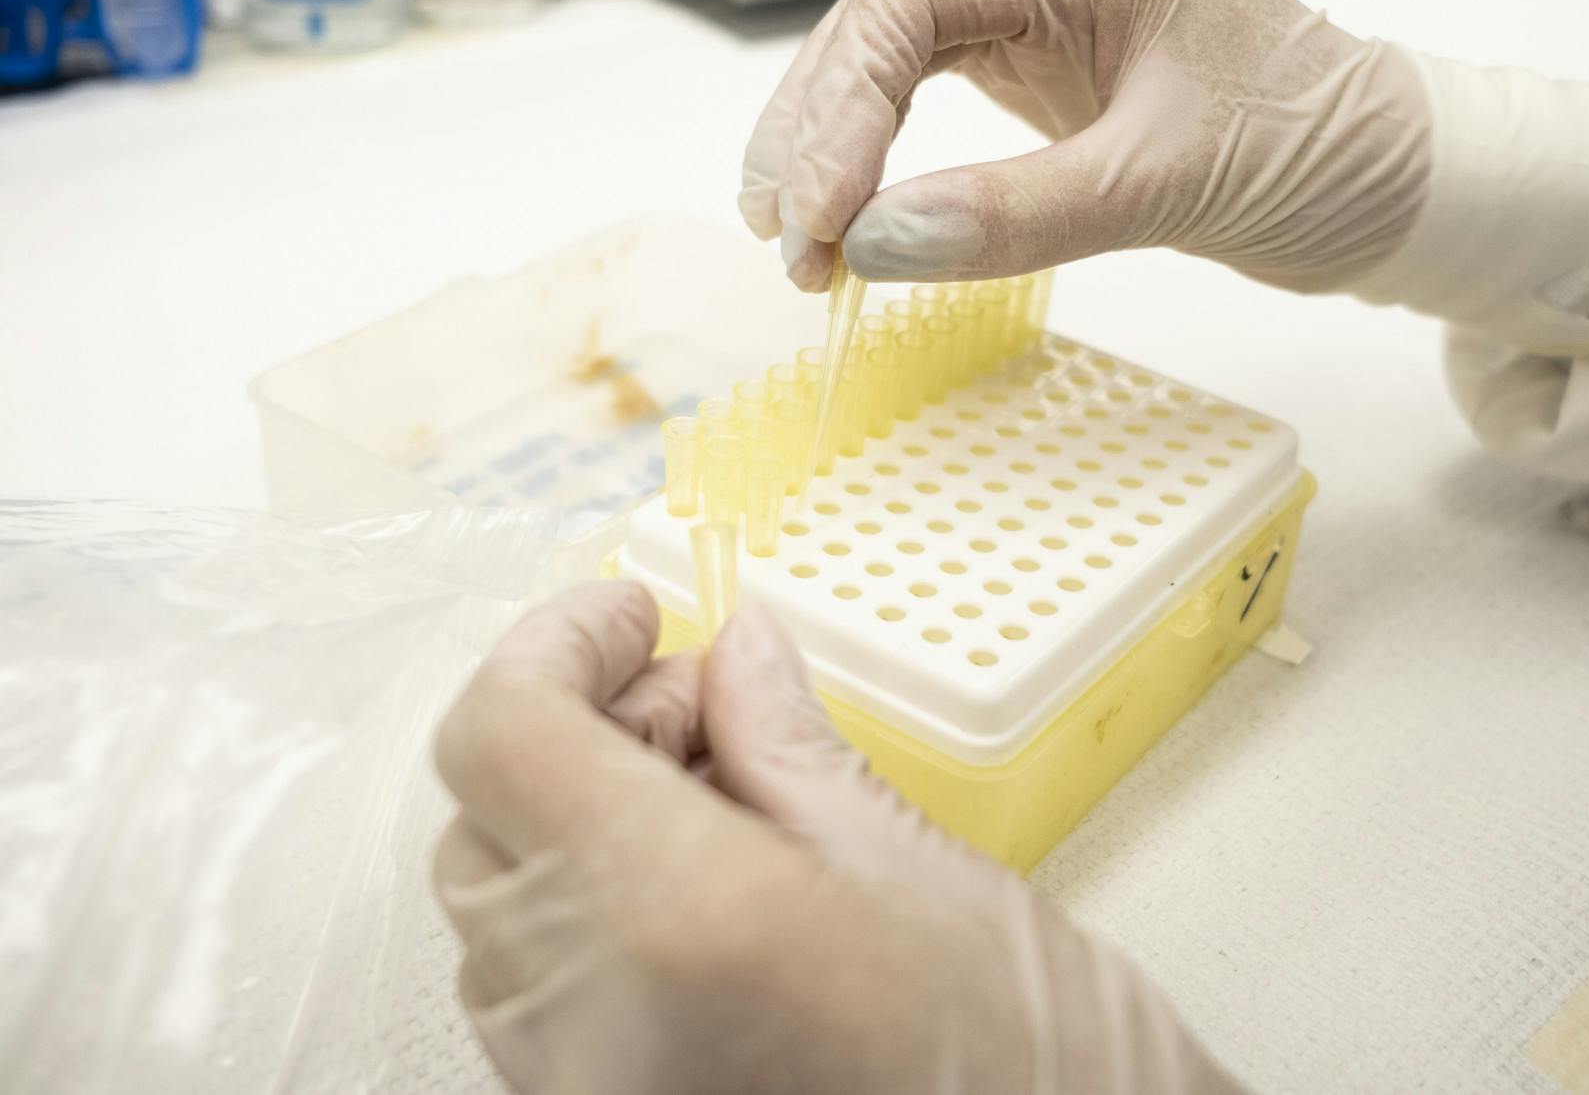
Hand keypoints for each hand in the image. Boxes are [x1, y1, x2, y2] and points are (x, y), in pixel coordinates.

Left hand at [433, 582, 1242, 1094]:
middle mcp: (588, 1019)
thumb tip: (735, 654)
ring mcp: (577, 1089)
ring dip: (580, 821)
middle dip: (582, 730)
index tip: (634, 613)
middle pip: (484, 820)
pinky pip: (535, 999)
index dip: (555, 643)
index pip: (503, 736)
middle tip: (707, 705)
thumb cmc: (1031, 1069)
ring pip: (498, 912)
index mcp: (673, 918)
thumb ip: (787, 745)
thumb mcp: (916, 866)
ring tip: (725, 802)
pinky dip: (589, 914)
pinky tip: (705, 892)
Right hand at [738, 0, 1429, 292]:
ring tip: (793, 242)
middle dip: (819, 131)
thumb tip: (873, 245)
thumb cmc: (1321, 155)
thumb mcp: (1169, 186)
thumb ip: (1020, 213)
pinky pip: (933, 99)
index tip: (817, 214)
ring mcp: (1050, 17)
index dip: (843, 105)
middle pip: (884, 22)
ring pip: (894, 59)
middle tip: (787, 244)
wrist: (1399, 184)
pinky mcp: (1050, 73)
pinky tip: (849, 212)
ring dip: (831, 146)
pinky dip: (880, 159)